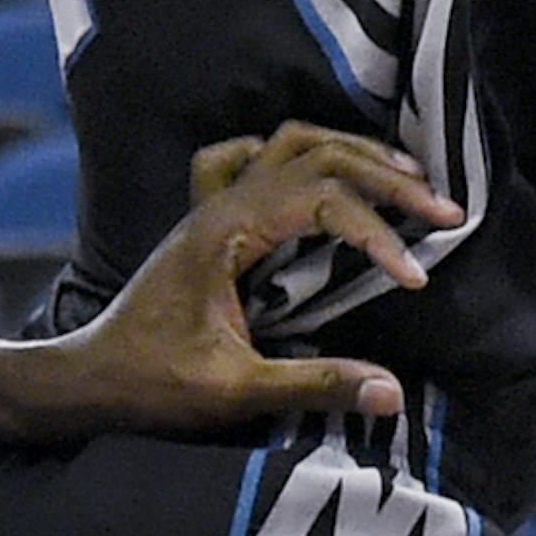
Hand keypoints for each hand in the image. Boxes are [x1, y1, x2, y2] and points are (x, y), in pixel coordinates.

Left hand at [48, 124, 462, 434]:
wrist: (90, 378)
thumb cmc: (155, 384)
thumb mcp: (236, 392)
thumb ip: (314, 385)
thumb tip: (392, 390)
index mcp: (225, 230)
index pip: (319, 198)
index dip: (376, 231)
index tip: (418, 276)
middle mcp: (221, 202)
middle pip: (315, 154)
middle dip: (384, 175)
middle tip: (444, 209)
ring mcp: (212, 203)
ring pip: (290, 142)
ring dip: (351, 153)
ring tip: (407, 176)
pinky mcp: (210, 218)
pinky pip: (252, 157)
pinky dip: (298, 154)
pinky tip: (326, 174)